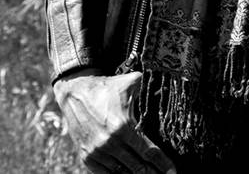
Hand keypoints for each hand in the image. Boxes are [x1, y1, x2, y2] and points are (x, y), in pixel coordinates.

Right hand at [53, 70, 174, 173]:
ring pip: (121, 172)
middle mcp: (110, 143)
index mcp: (123, 127)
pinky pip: (104, 173)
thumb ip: (148, 87)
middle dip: (152, 172)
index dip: (163, 163)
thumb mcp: (131, 83)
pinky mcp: (86, 156)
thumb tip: (166, 84)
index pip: (149, 152)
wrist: (75, 93)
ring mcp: (97, 152)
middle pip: (137, 166)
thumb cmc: (107, 87)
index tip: (173, 171)